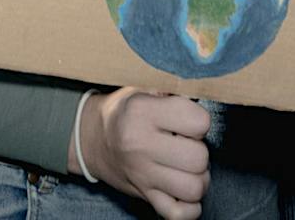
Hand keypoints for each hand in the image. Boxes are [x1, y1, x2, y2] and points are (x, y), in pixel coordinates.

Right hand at [77, 90, 209, 218]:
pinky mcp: (145, 196)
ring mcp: (143, 175)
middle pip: (199, 158)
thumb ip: (170, 88)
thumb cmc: (123, 111)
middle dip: (199, 150)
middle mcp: (141, 145)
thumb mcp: (140, 88)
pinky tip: (184, 190)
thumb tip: (203, 90)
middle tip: (187, 143)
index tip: (187, 119)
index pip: (198, 121)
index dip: (199, 119)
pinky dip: (190, 207)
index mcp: (141, 112)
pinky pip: (179, 214)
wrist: (92, 138)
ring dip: (198, 178)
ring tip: (187, 166)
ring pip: (194, 189)